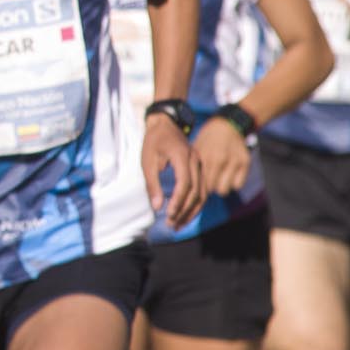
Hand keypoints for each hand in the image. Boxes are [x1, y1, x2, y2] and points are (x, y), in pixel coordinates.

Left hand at [143, 113, 203, 228]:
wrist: (166, 124)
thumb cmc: (153, 142)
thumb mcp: (147, 161)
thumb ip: (152, 184)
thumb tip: (157, 207)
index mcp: (182, 156)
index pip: (185, 183)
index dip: (178, 201)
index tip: (168, 214)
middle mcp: (196, 161)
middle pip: (196, 191)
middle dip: (184, 210)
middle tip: (172, 224)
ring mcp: (200, 165)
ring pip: (202, 193)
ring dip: (192, 211)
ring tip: (178, 224)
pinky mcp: (200, 169)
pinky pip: (202, 190)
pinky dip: (195, 204)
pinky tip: (186, 214)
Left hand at [191, 117, 251, 197]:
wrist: (227, 125)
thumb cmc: (207, 140)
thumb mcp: (196, 150)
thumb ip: (192, 167)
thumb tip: (188, 189)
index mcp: (203, 156)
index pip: (199, 184)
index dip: (198, 188)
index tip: (197, 186)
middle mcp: (219, 159)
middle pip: (212, 189)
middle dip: (209, 187)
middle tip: (209, 179)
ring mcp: (233, 161)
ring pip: (225, 190)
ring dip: (221, 186)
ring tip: (219, 177)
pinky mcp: (245, 162)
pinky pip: (237, 185)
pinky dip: (234, 183)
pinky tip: (230, 174)